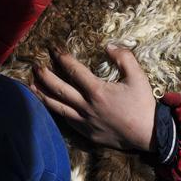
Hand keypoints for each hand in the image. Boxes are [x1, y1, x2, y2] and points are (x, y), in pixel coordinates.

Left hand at [30, 45, 157, 151]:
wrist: (148, 134)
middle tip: (35, 66)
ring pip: (58, 107)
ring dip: (43, 95)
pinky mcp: (87, 133)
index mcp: (98, 91)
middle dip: (45, 76)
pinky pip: (67, 120)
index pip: (74, 71)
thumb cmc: (143, 104)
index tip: (53, 49)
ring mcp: (85, 122)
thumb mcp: (138, 76)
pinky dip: (55, 111)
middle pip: (60, 89)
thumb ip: (124, 57)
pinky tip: (50, 105)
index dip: (61, 58)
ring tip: (31, 85)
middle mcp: (87, 107)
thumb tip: (109, 46)